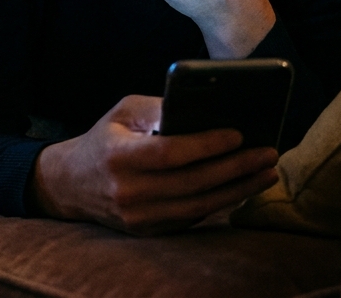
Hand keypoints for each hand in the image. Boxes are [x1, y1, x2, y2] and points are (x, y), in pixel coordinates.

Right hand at [29, 95, 278, 234]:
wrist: (71, 184)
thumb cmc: (104, 139)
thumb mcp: (123, 112)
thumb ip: (159, 108)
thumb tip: (205, 109)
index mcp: (117, 157)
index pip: (170, 153)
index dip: (207, 145)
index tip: (238, 134)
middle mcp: (127, 192)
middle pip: (192, 183)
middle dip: (236, 168)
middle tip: (269, 153)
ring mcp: (138, 217)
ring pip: (198, 206)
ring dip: (238, 190)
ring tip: (266, 173)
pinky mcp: (148, 232)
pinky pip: (192, 218)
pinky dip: (221, 203)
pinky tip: (242, 188)